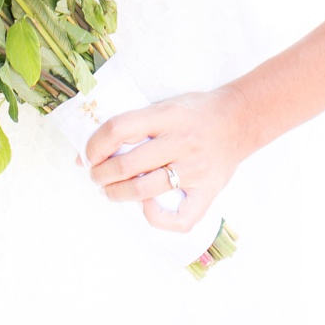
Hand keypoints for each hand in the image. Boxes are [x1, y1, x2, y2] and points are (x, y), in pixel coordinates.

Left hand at [86, 86, 254, 232]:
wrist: (242, 118)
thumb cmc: (196, 112)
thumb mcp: (164, 106)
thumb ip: (130, 126)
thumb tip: (82, 157)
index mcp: (170, 115)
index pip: (119, 129)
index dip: (94, 146)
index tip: (88, 155)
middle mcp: (183, 141)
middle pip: (127, 165)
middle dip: (100, 175)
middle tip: (96, 176)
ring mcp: (197, 169)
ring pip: (143, 191)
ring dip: (117, 195)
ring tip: (112, 191)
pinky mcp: (209, 190)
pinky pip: (178, 219)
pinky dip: (156, 218)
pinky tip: (146, 207)